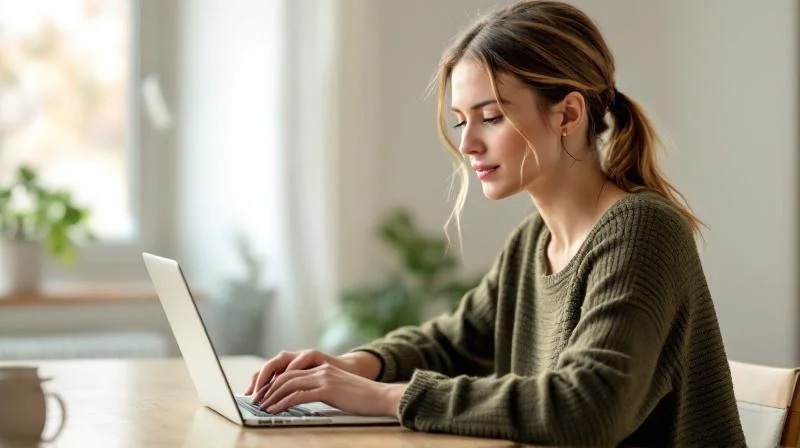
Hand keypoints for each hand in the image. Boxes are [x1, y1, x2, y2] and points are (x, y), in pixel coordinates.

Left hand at [256, 362, 405, 416]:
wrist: (380, 396)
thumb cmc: (361, 398)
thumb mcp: (337, 390)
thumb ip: (320, 390)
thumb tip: (302, 400)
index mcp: (322, 367)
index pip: (290, 371)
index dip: (274, 381)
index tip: (262, 393)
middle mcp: (320, 369)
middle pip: (285, 375)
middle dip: (267, 388)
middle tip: (256, 400)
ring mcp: (323, 378)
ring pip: (288, 384)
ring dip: (271, 397)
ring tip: (262, 407)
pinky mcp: (327, 389)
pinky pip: (298, 395)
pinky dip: (283, 403)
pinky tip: (275, 410)